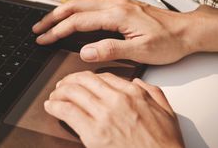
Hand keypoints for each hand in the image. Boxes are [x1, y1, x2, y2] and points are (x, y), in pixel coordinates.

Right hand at [33, 0, 191, 64]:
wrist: (187, 30)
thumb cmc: (168, 41)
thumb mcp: (142, 51)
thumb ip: (111, 49)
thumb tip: (86, 51)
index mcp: (117, 14)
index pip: (78, 21)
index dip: (57, 30)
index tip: (43, 39)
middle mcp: (115, 4)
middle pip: (74, 6)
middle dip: (52, 17)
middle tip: (37, 28)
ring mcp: (118, 2)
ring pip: (82, 0)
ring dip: (62, 10)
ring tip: (48, 20)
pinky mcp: (121, 4)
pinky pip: (91, 0)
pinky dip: (76, 5)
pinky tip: (73, 10)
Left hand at [44, 71, 183, 147]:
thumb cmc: (164, 144)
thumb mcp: (166, 112)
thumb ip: (153, 92)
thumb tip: (139, 82)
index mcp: (133, 93)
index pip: (104, 77)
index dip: (88, 77)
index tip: (82, 80)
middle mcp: (116, 100)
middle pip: (85, 80)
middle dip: (70, 80)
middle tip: (63, 84)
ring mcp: (104, 115)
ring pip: (73, 92)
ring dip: (59, 91)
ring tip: (54, 94)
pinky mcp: (93, 133)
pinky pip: (68, 111)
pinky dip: (55, 106)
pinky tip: (51, 106)